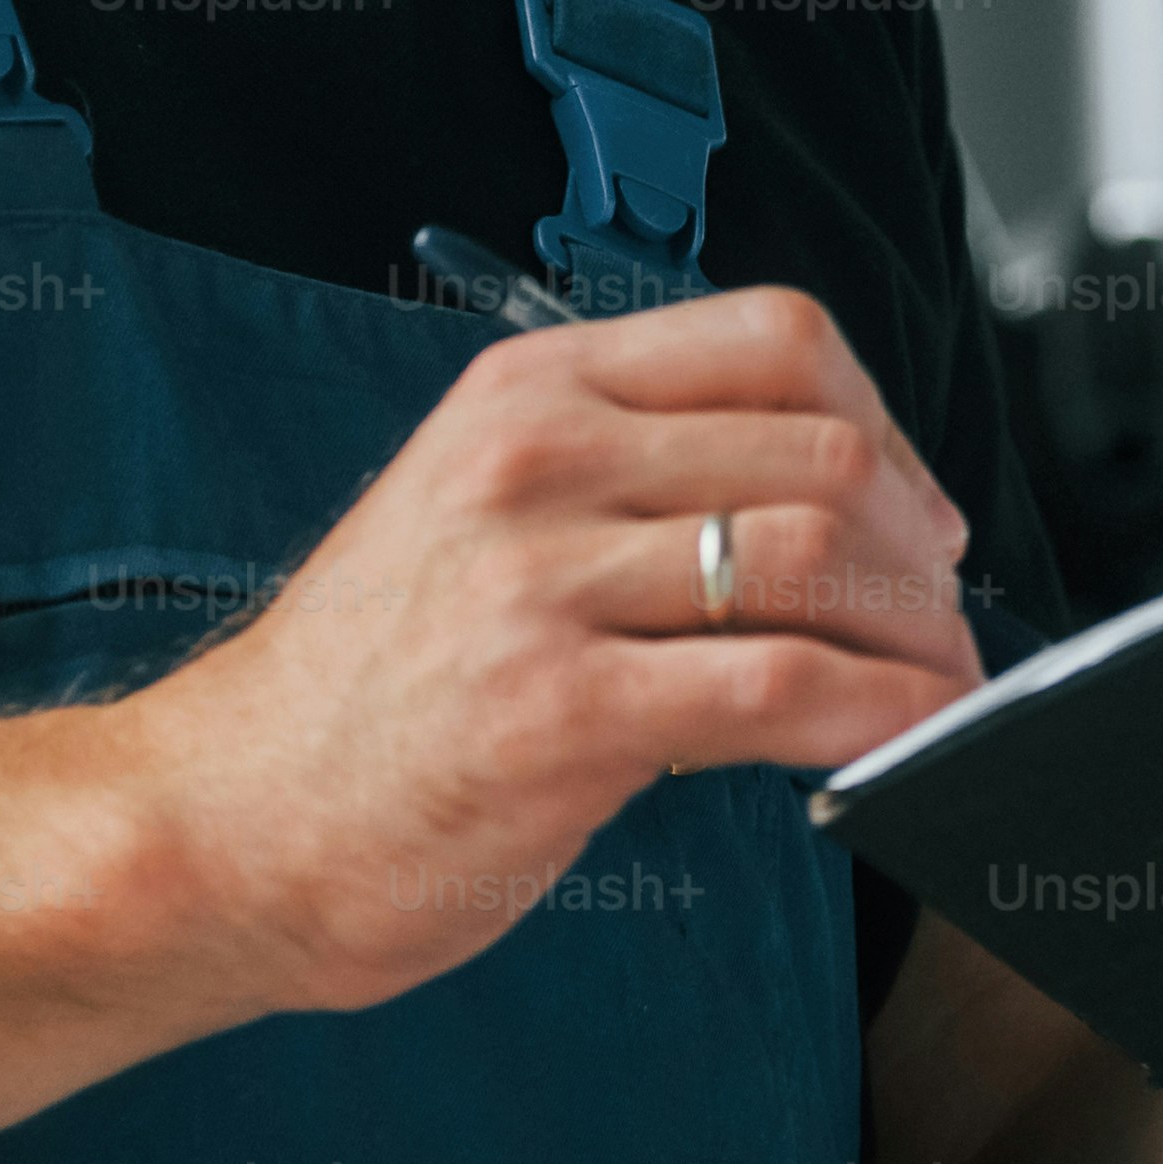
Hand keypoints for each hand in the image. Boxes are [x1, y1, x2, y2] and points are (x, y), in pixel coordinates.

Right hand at [132, 281, 982, 1017]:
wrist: (219, 826)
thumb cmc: (356, 698)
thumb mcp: (474, 519)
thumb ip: (615, 482)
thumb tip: (808, 509)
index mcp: (529, 394)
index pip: (774, 337)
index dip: (884, 423)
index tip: (916, 506)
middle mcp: (539, 461)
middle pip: (822, 450)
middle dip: (923, 544)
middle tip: (943, 617)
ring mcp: (546, 581)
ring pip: (820, 558)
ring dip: (920, 634)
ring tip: (941, 689)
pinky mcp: (564, 709)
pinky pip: (784, 687)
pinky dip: (882, 714)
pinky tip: (905, 745)